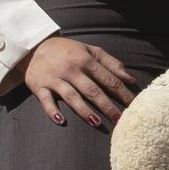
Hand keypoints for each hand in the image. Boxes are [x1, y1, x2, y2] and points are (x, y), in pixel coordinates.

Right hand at [20, 35, 137, 129]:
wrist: (35, 47)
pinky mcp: (40, 87)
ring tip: (96, 122)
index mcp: (86, 60)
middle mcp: (72, 69)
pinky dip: (52, 111)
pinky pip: (46, 101)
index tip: (133, 105)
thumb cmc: (68, 51)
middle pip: (92, 90)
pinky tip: (61, 121)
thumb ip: (111, 63)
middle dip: (107, 105)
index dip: (122, 92)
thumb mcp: (90, 50)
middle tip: (120, 120)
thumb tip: (131, 79)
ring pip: (72, 96)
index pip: (108, 79)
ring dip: (83, 110)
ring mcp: (55, 79)